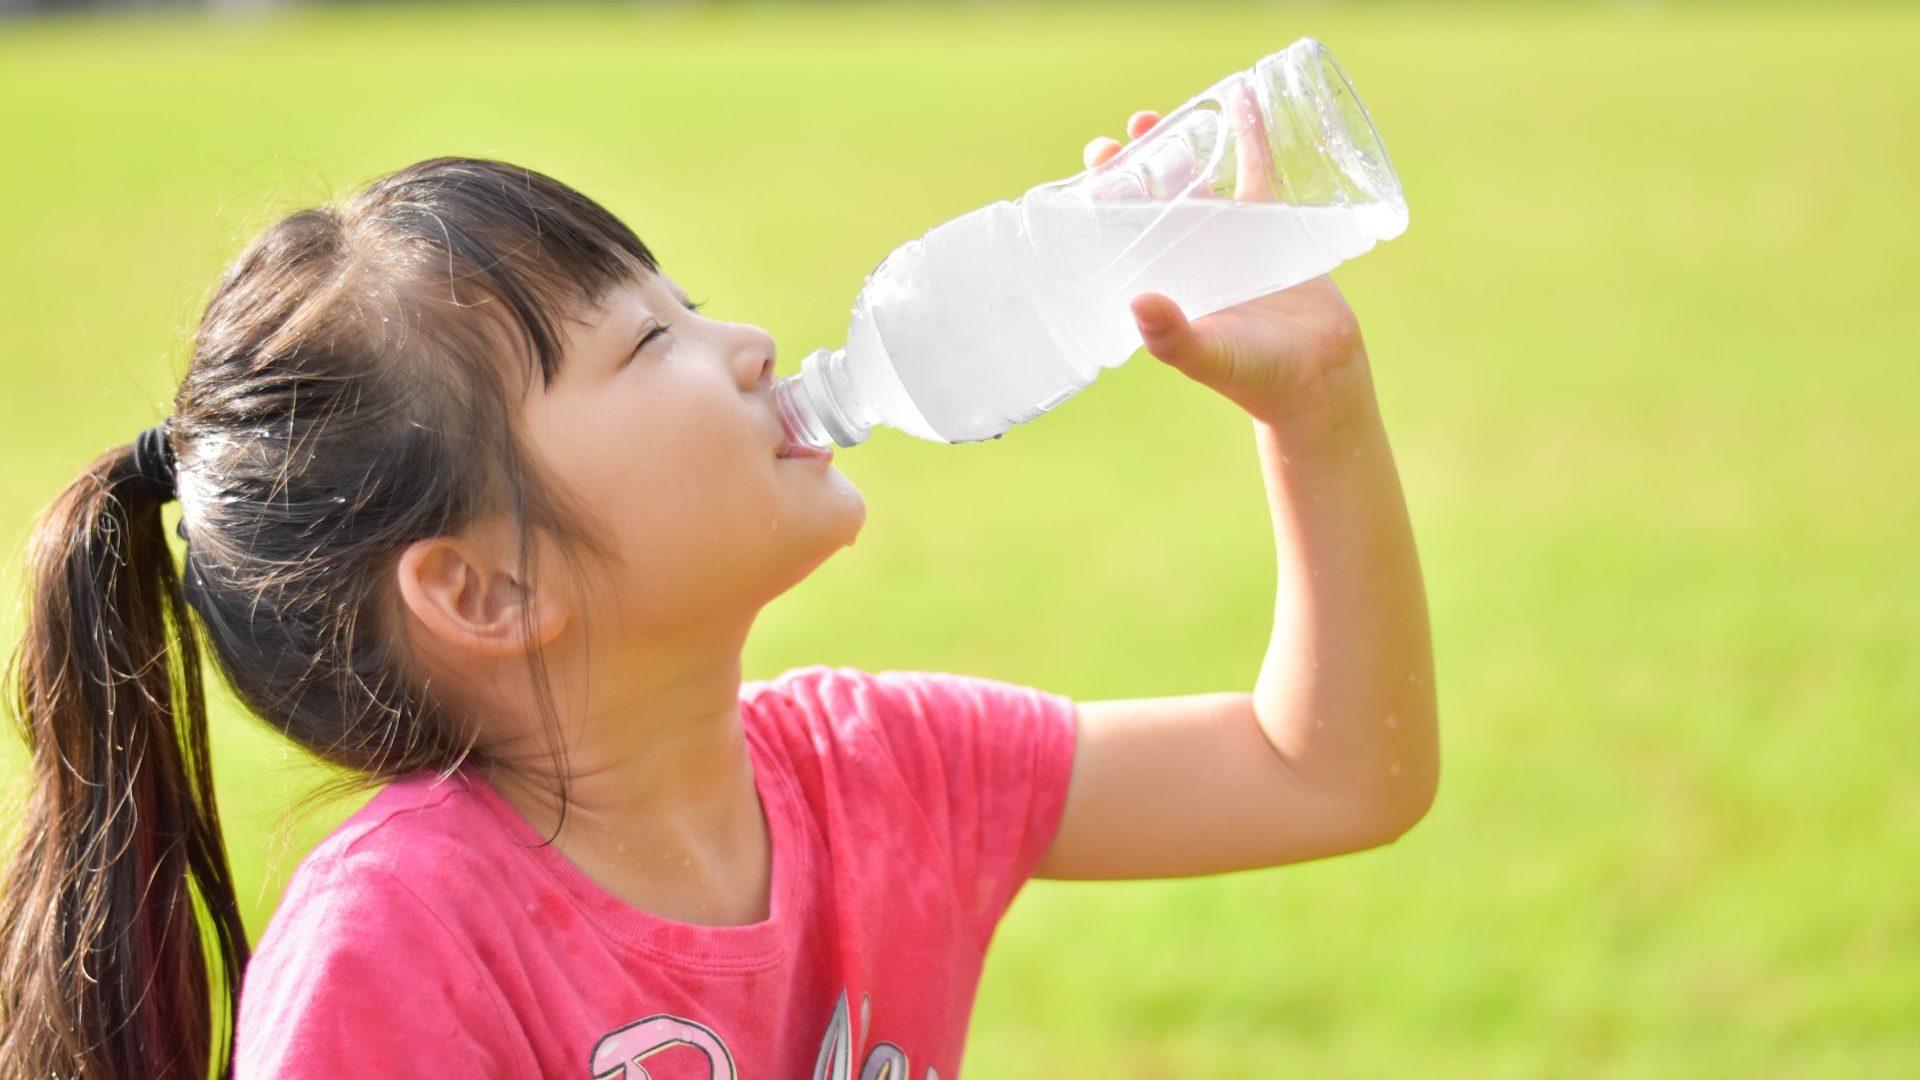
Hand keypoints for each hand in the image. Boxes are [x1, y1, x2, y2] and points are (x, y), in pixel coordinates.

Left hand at [1083, 107, 1372, 426]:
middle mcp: (1188, 256)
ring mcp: (1228, 238)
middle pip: (1153, 199)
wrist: (1318, 378)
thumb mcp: (1210, 356)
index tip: (1095, 168)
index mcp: (1163, 281)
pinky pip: (1258, 171)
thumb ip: (1174, 339)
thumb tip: (1139, 305)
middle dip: (1135, 165)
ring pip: (1198, 179)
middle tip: (1124, 134)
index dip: (1105, 200)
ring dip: (1180, 145)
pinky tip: (1243, 99)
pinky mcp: (1271, 226)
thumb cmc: (1255, 375)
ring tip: (1156, 116)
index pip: (1122, 233)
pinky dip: (1251, 136)